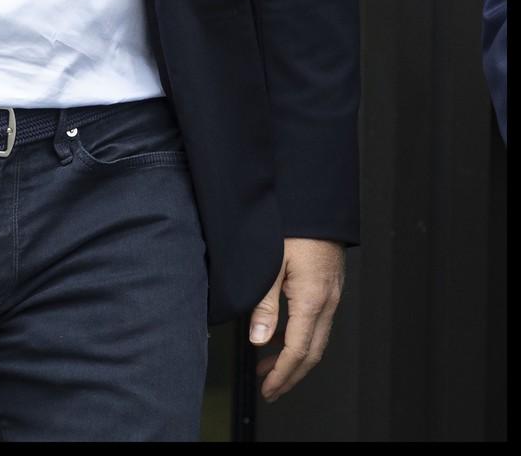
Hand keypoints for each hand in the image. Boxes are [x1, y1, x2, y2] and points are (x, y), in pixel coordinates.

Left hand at [248, 238, 345, 401]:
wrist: (316, 201)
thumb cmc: (294, 224)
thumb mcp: (271, 263)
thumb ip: (264, 303)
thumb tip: (258, 339)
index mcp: (313, 299)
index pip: (299, 350)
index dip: (283, 374)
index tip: (269, 389)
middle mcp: (328, 300)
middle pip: (312, 352)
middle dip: (290, 375)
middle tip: (270, 389)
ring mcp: (332, 293)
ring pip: (316, 338)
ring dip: (293, 357)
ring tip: (268, 367)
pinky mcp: (329, 285)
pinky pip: (318, 322)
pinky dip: (300, 337)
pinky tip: (282, 336)